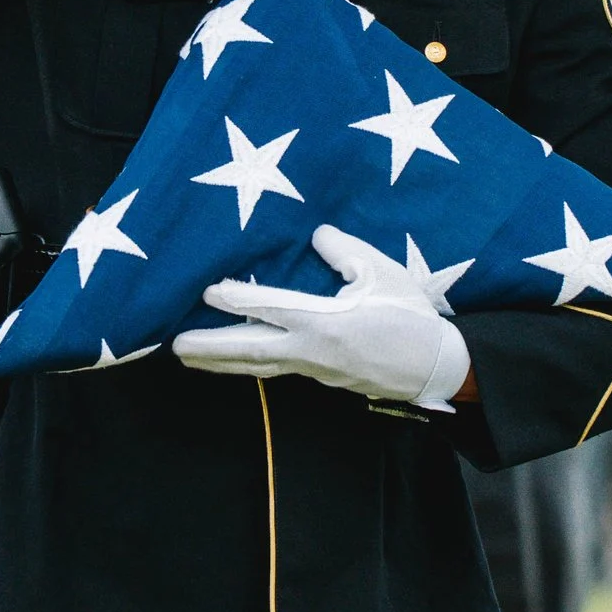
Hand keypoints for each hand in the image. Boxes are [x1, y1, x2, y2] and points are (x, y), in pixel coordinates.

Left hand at [174, 222, 470, 410]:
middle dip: (211, 348)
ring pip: (260, 365)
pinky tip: (237, 361)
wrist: (437, 366)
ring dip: (222, 362)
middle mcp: (312, 350)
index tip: (208, 292)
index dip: (237, 299)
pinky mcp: (323, 378)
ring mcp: (315, 369)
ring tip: (189, 358)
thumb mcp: (382, 273)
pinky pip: (278, 369)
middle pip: (251, 350)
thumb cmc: (411, 316)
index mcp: (325, 322)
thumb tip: (317, 234)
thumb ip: (345, 251)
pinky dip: (251, 365)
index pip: (270, 308)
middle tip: (174, 346)